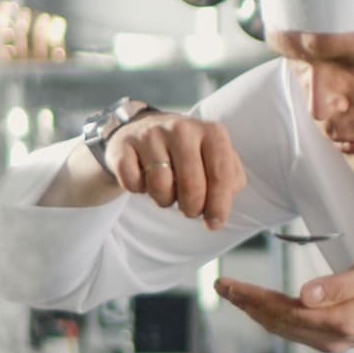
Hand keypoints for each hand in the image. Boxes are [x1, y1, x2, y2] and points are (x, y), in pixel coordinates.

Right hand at [49, 109, 250, 226]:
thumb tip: (222, 207)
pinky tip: (142, 179)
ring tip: (165, 190)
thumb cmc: (185, 152)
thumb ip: (229, 179)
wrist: (140, 129)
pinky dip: (137, 189)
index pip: (221, 175)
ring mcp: (150, 134)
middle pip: (192, 185)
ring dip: (163, 199)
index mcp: (211, 132)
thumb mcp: (213, 158)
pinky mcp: (124, 145)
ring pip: (160, 186)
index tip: (214, 223)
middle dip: (191, 208)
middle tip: (189, 210)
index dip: (219, 205)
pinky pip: (132, 183)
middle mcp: (181, 128)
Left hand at [216, 255, 353, 352]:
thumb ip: (340, 285)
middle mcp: (329, 337)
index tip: (231, 285)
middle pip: (277, 322)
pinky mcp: (330, 338)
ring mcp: (329, 341)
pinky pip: (292, 329)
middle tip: (222, 285)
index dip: (254, 299)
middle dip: (246, 304)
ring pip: (282, 328)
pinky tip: (260, 308)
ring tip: (233, 294)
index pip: (285, 310)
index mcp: (338, 320)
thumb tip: (304, 294)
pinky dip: (271, 317)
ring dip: (255, 312)